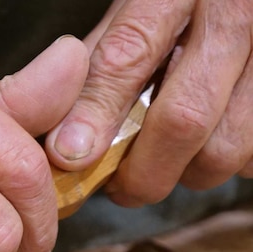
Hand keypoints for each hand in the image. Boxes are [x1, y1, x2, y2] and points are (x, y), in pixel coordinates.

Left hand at [46, 0, 252, 206]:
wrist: (244, 1)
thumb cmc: (188, 5)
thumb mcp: (140, 10)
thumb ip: (101, 65)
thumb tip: (63, 139)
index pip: (129, 55)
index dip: (96, 113)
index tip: (69, 155)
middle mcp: (235, 15)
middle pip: (183, 118)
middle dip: (142, 171)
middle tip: (120, 188)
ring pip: (225, 149)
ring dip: (187, 172)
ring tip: (167, 161)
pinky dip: (228, 163)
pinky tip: (210, 142)